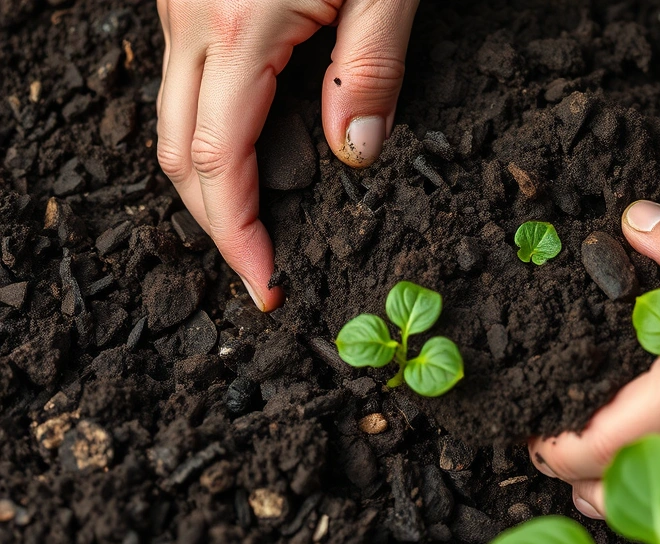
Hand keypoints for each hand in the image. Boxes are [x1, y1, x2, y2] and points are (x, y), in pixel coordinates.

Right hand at [155, 0, 417, 310]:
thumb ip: (372, 69)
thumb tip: (355, 154)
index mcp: (238, 25)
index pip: (220, 159)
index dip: (237, 234)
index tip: (264, 283)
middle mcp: (190, 18)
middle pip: (180, 152)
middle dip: (215, 223)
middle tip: (259, 268)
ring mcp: (180, 5)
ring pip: (172, 118)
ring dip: (207, 180)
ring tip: (255, 224)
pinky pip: (185, 82)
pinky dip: (208, 131)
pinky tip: (250, 153)